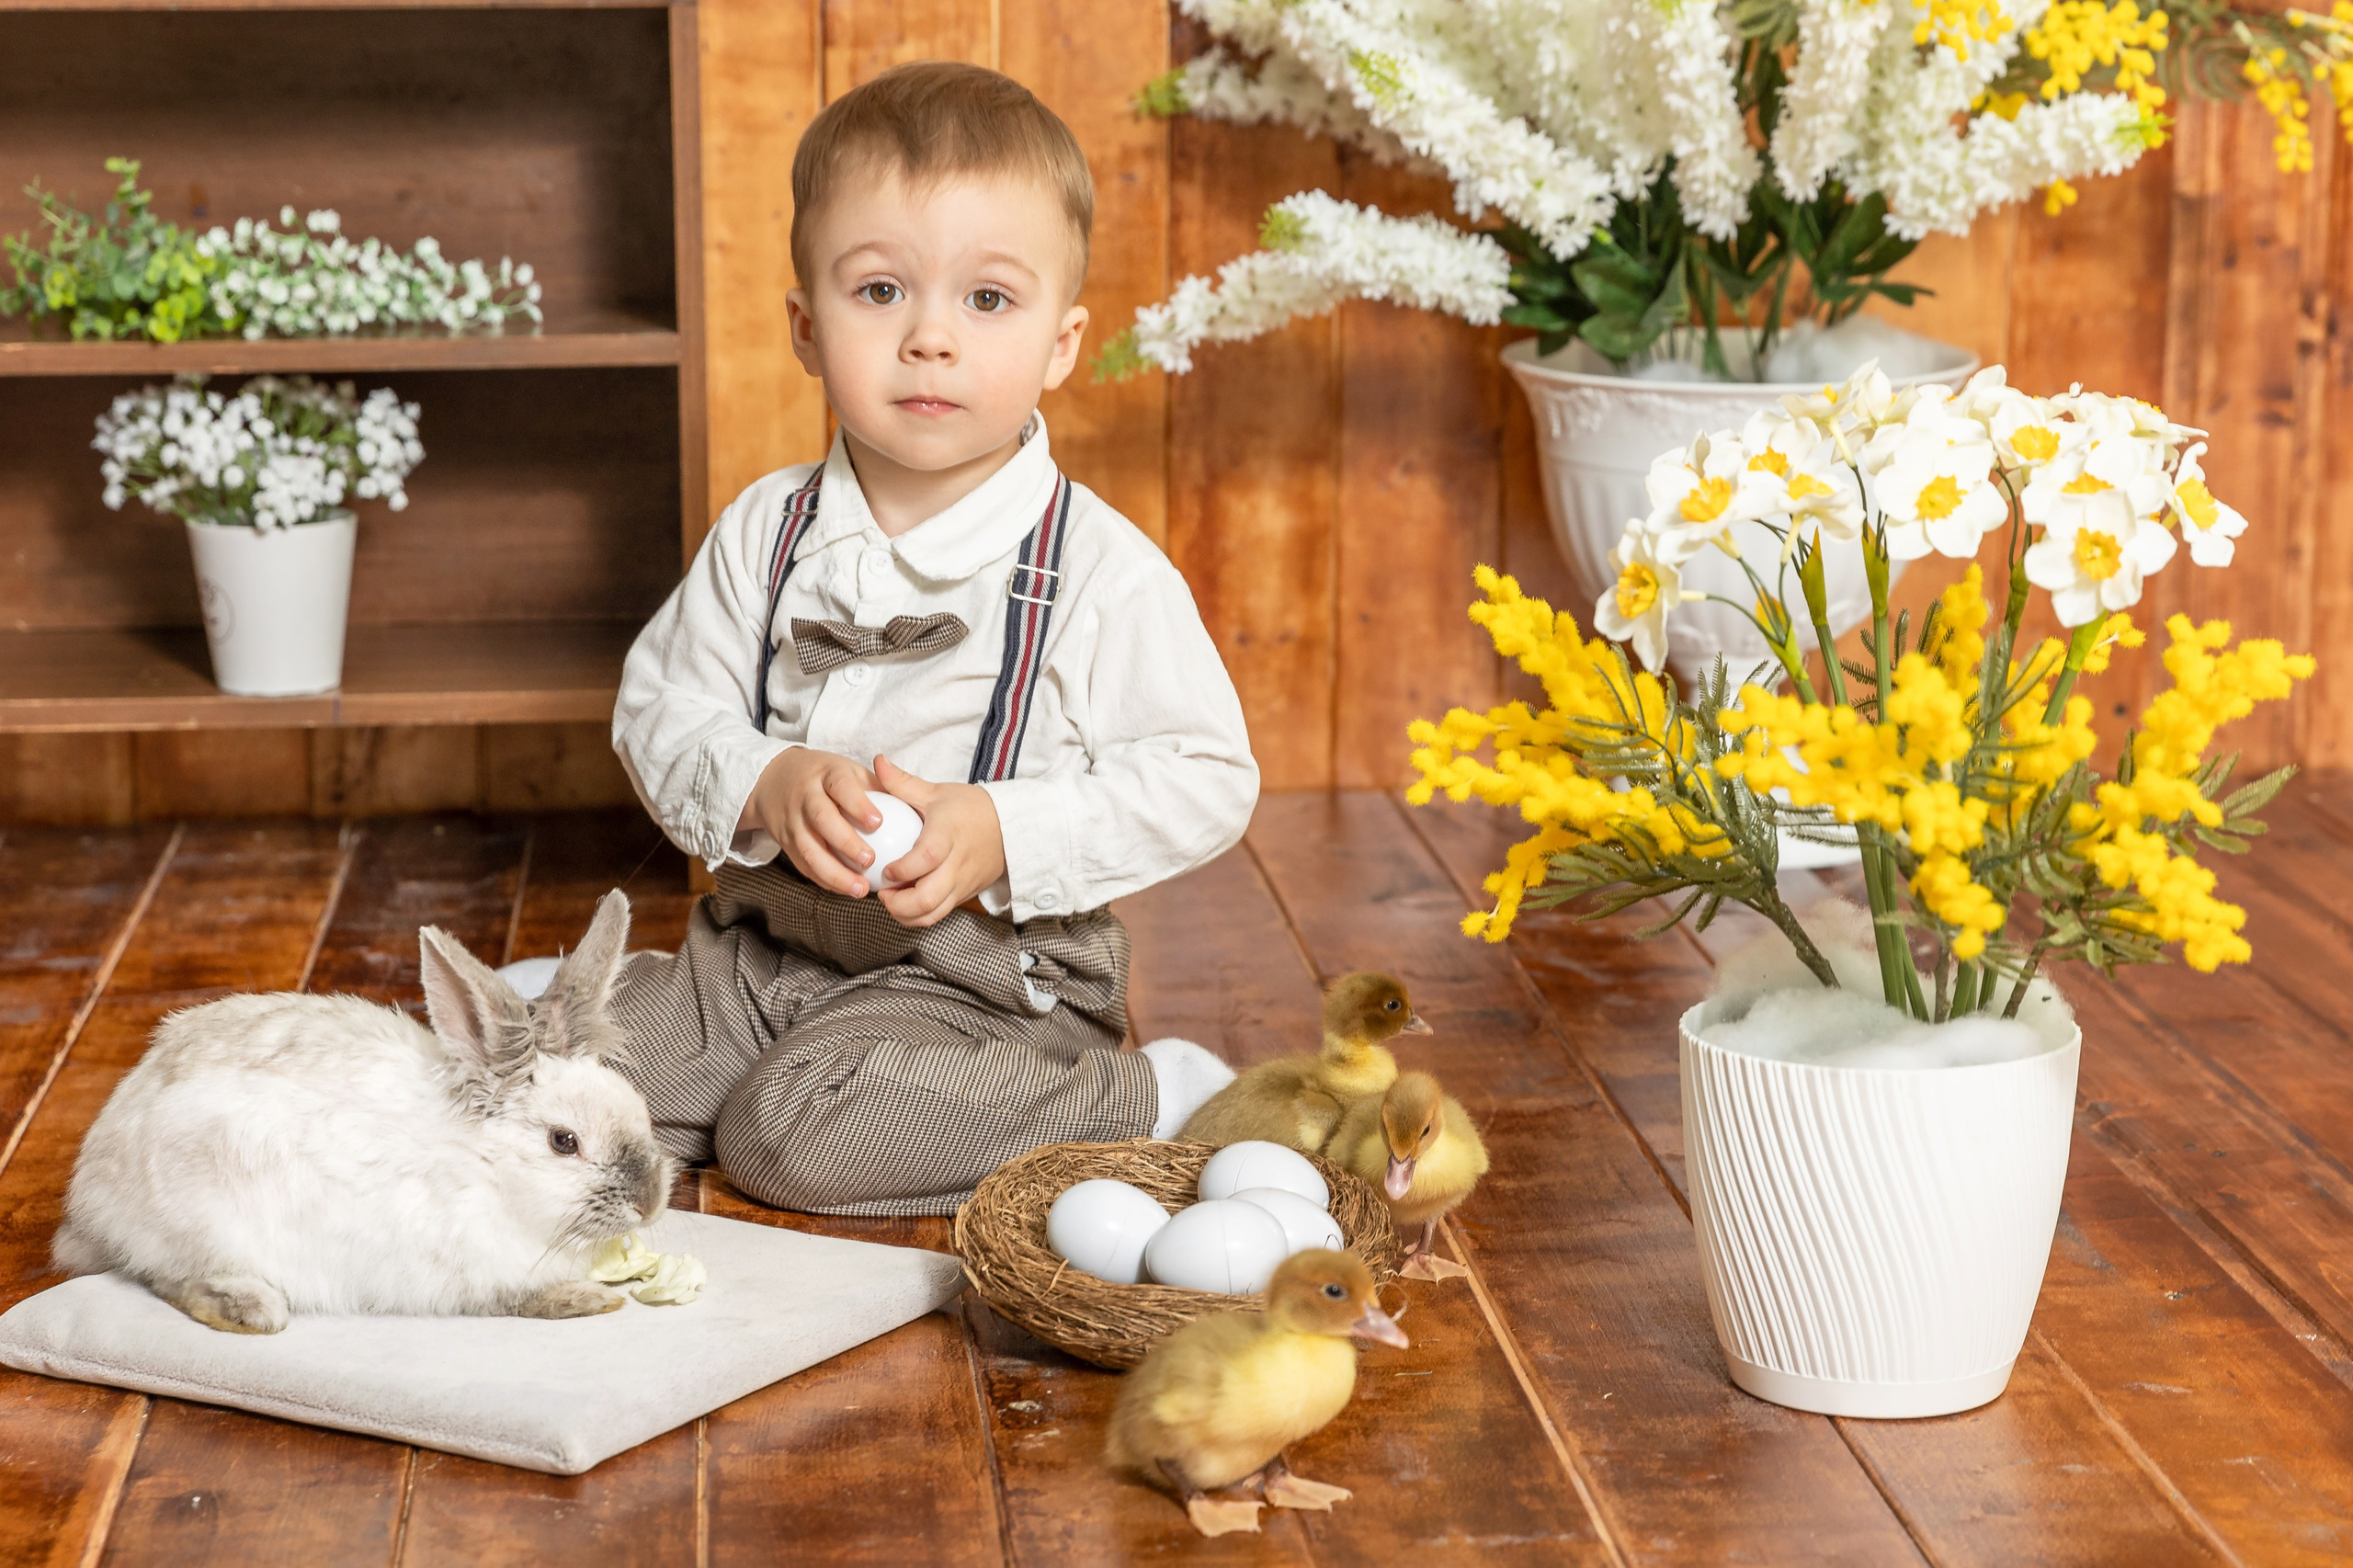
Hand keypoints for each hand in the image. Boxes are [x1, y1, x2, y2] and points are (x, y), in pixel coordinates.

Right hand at [738, 747, 881, 897]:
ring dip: (834, 872)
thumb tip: (913, 807)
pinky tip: (845, 890)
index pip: (841, 786)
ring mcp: (792, 821)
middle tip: (870, 860)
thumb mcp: (849, 770)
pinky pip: (803, 865)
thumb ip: (877, 787)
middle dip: (845, 842)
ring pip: (809, 849)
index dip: (858, 804)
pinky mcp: (785, 842)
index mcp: (826, 774)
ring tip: (860, 889)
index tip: (878, 823)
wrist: (774, 779)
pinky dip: (824, 880)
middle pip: (822, 819)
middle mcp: (805, 796)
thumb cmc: (826, 777)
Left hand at [872, 754, 1006, 927]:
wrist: (1010, 827)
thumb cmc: (970, 808)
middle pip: (929, 897)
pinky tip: (905, 902)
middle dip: (899, 903)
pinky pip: (940, 914)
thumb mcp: (936, 792)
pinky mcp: (965, 895)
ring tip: (891, 900)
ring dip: (907, 914)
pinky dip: (919, 915)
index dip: (903, 870)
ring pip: (933, 914)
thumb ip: (902, 782)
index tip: (886, 870)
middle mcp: (957, 864)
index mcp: (949, 834)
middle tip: (882, 892)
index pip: (927, 858)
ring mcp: (962, 883)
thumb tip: (877, 760)